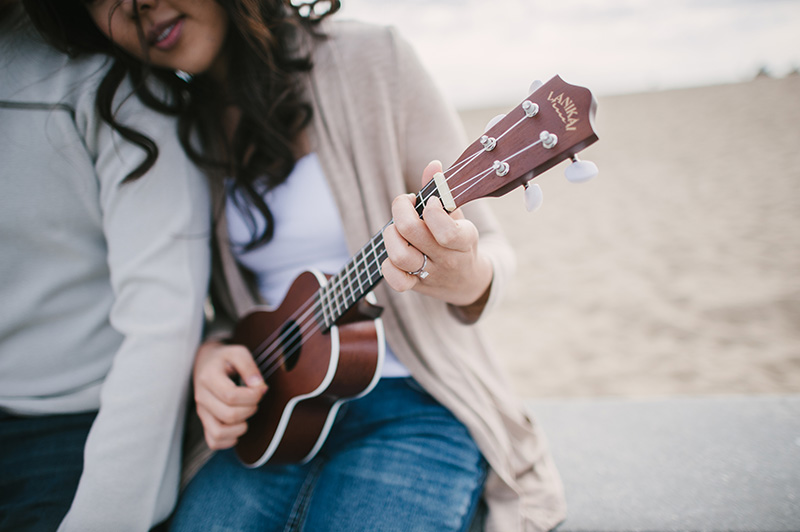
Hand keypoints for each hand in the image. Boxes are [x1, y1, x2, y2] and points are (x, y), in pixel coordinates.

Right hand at [193, 340, 266, 449]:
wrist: (205, 362)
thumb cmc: (225, 358)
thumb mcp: (238, 353)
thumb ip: (250, 367)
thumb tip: (259, 387)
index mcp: (208, 378)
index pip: (231, 396)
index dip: (252, 396)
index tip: (261, 389)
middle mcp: (201, 397)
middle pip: (228, 415)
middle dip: (250, 409)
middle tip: (255, 399)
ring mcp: (202, 412)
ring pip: (219, 432)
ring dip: (240, 426)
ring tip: (246, 412)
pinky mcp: (204, 422)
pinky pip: (214, 441)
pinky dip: (230, 439)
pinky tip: (239, 425)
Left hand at [381, 160, 493, 306]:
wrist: (467, 281)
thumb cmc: (459, 241)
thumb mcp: (458, 216)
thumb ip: (443, 190)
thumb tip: (432, 165)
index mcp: (464, 239)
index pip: (446, 230)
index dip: (431, 210)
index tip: (428, 201)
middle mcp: (448, 259)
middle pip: (412, 233)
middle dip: (401, 211)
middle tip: (405, 205)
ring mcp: (431, 274)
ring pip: (400, 256)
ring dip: (391, 235)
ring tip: (396, 229)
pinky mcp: (417, 286)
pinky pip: (396, 280)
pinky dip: (388, 266)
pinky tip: (395, 252)